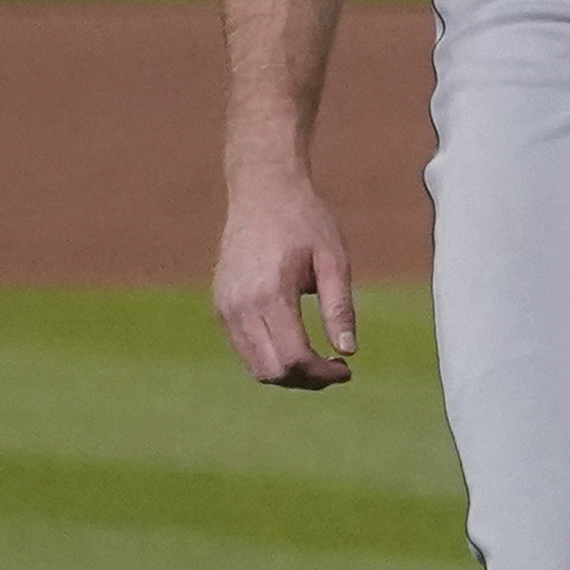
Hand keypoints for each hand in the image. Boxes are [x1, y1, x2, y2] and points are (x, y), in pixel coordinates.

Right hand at [214, 162, 358, 387]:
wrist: (261, 190)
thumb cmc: (304, 220)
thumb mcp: (333, 259)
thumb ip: (339, 308)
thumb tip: (349, 351)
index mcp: (270, 294)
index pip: (294, 358)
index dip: (322, 375)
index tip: (346, 369)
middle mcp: (240, 306)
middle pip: (272, 371)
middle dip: (307, 379)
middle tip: (335, 368)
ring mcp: (225, 307)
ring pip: (255, 367)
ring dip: (288, 373)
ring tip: (318, 359)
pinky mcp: (220, 305)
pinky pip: (244, 349)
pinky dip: (270, 358)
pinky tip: (295, 343)